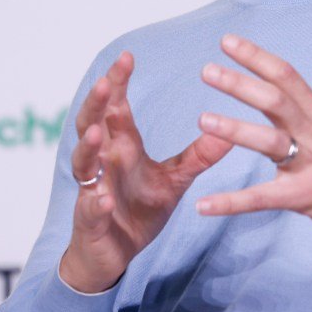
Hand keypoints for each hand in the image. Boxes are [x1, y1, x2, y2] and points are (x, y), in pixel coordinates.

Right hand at [60, 51, 233, 292]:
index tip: (127, 56)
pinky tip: (102, 199)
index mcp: (121, 147)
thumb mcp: (175, 179)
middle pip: (90, 124)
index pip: (116, 107)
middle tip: (102, 82)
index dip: (117, 82)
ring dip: (88, 147)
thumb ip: (198, 155)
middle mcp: (102, 162)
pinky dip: (95, 202)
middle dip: (95, 104)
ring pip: (82, 162)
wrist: (115, 255)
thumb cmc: (138, 210)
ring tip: (97, 133)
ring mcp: (92, 189)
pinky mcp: (90, 220)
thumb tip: (229, 130)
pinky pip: (89, 208)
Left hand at [195, 35, 311, 256]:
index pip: (287, 76)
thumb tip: (284, 101)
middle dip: (240, 83)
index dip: (256, 57)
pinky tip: (205, 205)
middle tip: (207, 70)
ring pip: (271, 141)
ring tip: (203, 121)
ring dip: (235, 130)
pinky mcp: (310, 196)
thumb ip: (310, 117)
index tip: (228, 41)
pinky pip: (265, 198)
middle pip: (275, 100)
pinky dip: (232, 202)